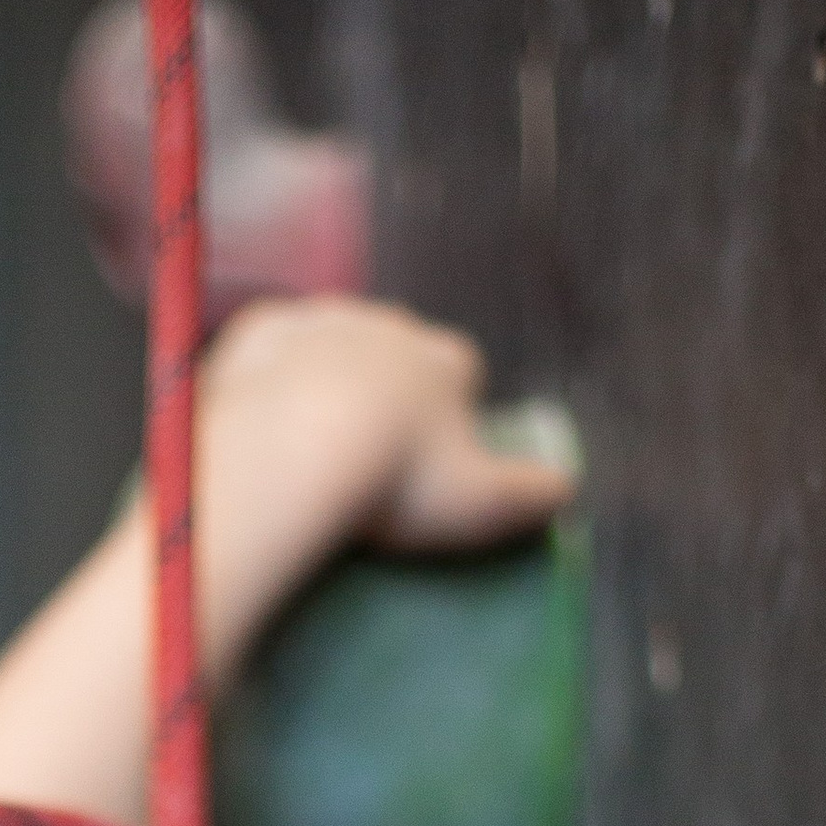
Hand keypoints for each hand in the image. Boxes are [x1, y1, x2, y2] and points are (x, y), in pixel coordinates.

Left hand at [191, 295, 575, 677]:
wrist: (289, 450)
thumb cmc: (396, 483)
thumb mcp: (482, 504)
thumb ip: (535, 495)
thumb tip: (567, 490)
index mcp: (446, 358)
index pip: (461, 375)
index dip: (448, 415)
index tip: (425, 460)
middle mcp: (389, 324)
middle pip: (394, 356)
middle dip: (385, 392)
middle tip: (361, 457)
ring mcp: (321, 320)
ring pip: (329, 347)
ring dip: (323, 381)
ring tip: (304, 442)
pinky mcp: (258, 329)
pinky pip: (267, 351)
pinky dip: (266, 378)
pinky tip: (257, 419)